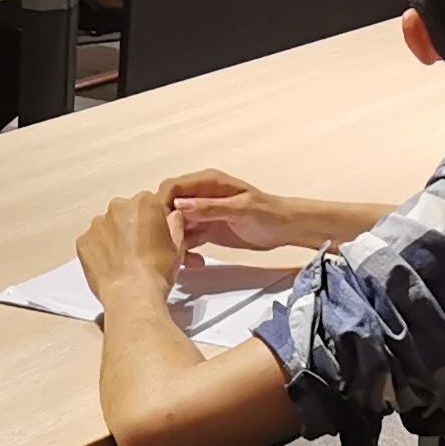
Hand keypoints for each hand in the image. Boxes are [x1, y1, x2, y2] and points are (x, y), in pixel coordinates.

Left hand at [78, 189, 180, 304]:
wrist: (132, 294)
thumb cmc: (157, 270)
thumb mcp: (178, 246)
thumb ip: (175, 224)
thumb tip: (172, 216)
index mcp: (145, 202)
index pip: (150, 203)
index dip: (153, 220)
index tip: (155, 235)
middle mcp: (118, 206)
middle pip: (126, 211)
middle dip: (132, 226)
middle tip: (139, 249)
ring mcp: (97, 223)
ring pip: (107, 226)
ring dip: (114, 237)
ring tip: (124, 260)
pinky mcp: (83, 240)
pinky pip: (93, 241)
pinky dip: (100, 250)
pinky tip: (110, 265)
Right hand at [159, 168, 296, 252]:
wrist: (285, 228)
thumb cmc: (268, 213)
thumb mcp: (240, 210)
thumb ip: (210, 208)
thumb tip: (180, 205)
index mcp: (207, 182)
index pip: (173, 187)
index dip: (162, 204)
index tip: (159, 226)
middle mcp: (200, 196)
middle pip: (169, 207)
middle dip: (165, 226)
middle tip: (170, 247)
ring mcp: (201, 214)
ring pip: (175, 226)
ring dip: (175, 242)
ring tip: (183, 259)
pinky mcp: (205, 230)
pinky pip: (186, 239)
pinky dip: (185, 251)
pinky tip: (193, 263)